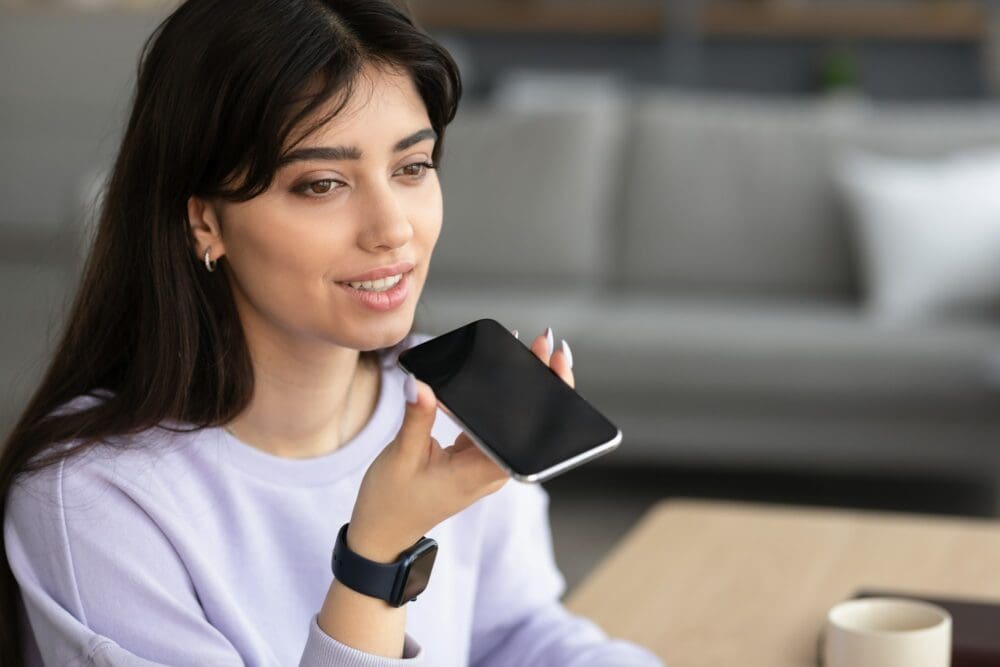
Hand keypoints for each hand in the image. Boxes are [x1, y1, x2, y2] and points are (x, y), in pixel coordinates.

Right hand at [348, 327, 574, 561]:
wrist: (383, 533)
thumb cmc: (391, 502)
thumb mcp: (401, 456)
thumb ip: (416, 418)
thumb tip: (421, 383)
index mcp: (482, 472)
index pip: (528, 434)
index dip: (546, 398)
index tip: (553, 366)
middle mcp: (492, 468)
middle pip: (527, 423)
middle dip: (539, 381)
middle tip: (543, 342)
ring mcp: (484, 463)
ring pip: (511, 421)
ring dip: (520, 386)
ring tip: (528, 348)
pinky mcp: (473, 457)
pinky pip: (492, 424)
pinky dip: (496, 398)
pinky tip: (496, 371)